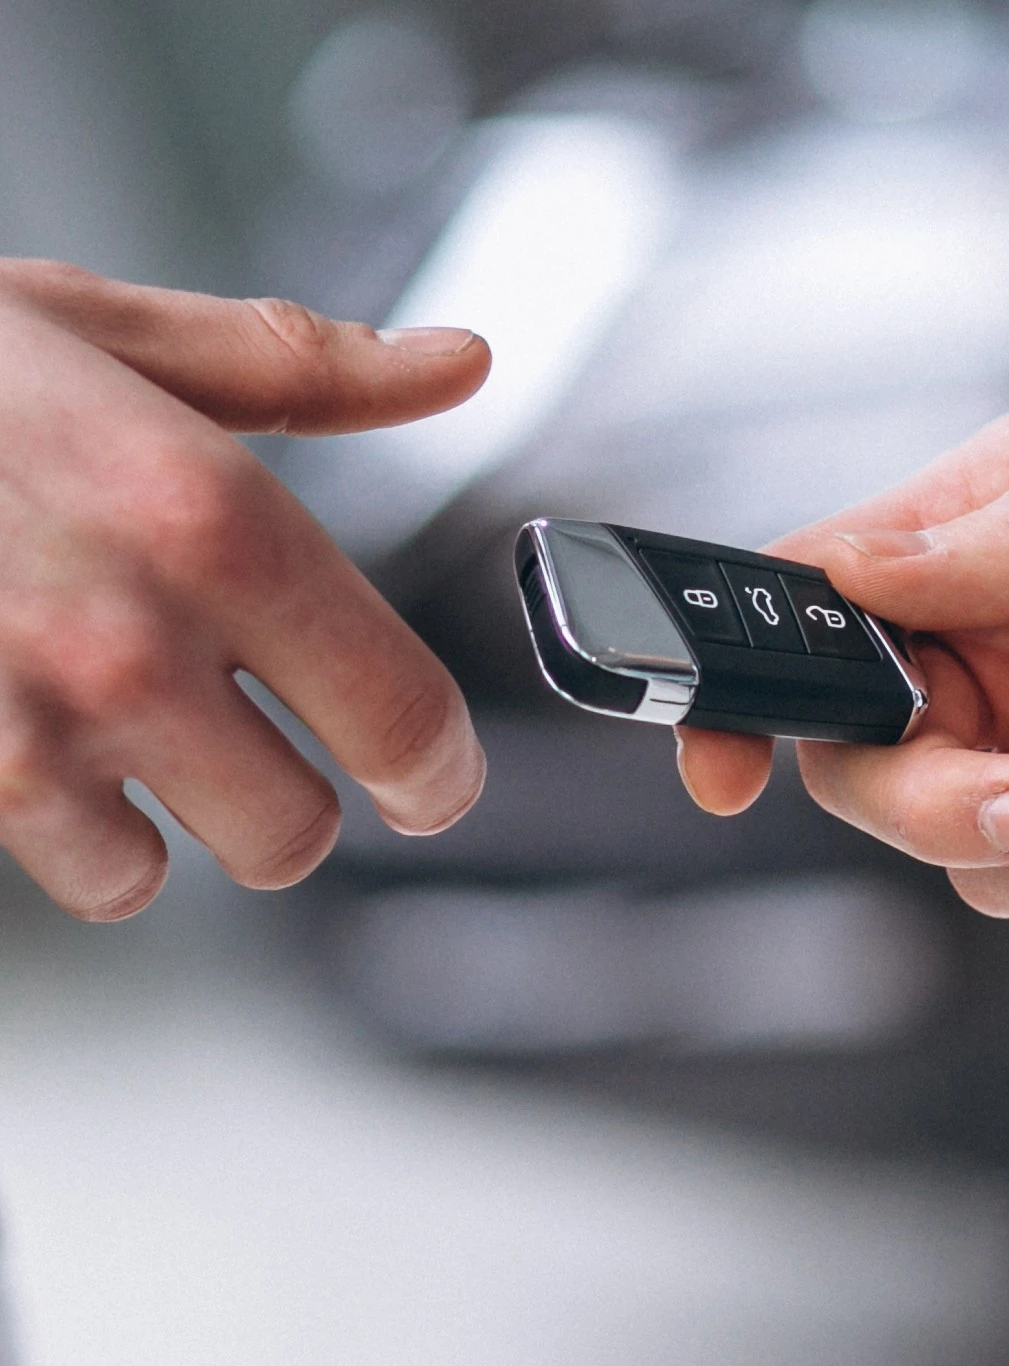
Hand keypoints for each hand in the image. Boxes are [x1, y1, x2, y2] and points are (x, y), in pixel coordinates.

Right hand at [0, 258, 490, 918]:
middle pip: (300, 831)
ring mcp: (29, 725)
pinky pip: (80, 879)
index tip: (426, 777)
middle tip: (238, 740)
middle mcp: (131, 636)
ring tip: (107, 722)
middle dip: (284, 797)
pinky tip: (31, 743)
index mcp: (207, 515)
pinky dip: (70, 836)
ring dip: (166, 821)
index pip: (401, 715)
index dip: (434, 769)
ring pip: (180, 873)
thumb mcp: (101, 331)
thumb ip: (298, 369)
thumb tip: (453, 365)